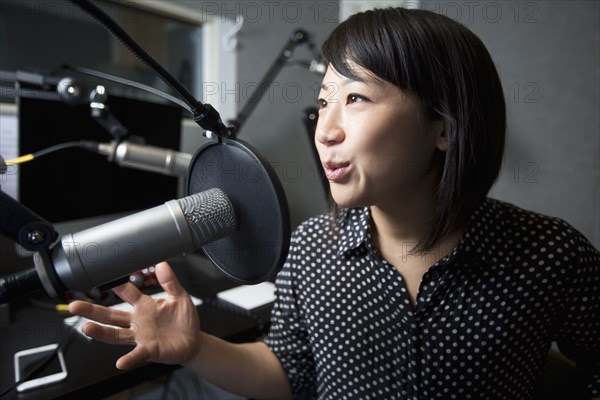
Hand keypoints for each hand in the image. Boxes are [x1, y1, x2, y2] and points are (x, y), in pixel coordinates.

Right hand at [68, 262, 201, 368]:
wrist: (194, 341)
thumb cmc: (184, 319)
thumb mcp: (180, 296)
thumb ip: (170, 281)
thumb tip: (162, 263)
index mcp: (144, 305)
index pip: (127, 292)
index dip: (117, 285)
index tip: (104, 277)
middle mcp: (137, 321)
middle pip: (110, 315)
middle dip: (91, 311)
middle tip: (74, 305)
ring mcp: (141, 336)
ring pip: (116, 335)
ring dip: (100, 333)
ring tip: (86, 328)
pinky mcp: (149, 350)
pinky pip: (137, 355)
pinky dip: (129, 359)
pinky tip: (120, 362)